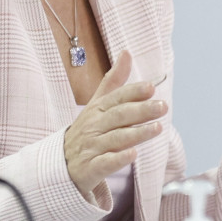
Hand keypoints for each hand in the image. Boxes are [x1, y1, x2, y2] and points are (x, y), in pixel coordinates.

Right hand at [64, 51, 167, 198]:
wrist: (59, 163)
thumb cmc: (86, 130)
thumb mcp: (97, 103)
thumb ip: (114, 80)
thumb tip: (126, 52)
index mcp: (97, 109)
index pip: (116, 98)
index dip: (133, 92)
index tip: (151, 88)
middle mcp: (94, 126)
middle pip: (118, 116)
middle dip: (140, 111)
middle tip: (162, 107)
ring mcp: (91, 147)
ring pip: (115, 138)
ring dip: (137, 133)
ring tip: (158, 128)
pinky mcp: (90, 168)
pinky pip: (104, 163)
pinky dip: (118, 159)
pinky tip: (133, 155)